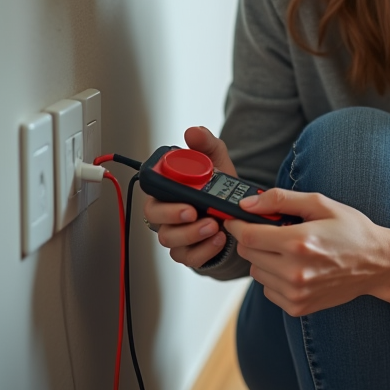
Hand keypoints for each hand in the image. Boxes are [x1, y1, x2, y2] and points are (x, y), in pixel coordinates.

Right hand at [143, 126, 237, 267]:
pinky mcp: (188, 252)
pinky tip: (219, 239)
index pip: (151, 195)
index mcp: (168, 192)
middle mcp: (167, 215)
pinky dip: (204, 251)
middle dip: (174, 217)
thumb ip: (206, 145)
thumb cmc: (219, 188)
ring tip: (214, 226)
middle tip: (195, 212)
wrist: (237, 212)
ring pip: (171, 241)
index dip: (162, 197)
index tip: (182, 197)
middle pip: (156, 220)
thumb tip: (193, 132)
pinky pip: (189, 257)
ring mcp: (176, 235)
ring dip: (193, 235)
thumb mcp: (217, 162)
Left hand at [224, 189, 389, 316]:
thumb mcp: (320, 204)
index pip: (248, 236)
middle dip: (254, 239)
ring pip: (256, 272)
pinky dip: (274, 277)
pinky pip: (268, 290)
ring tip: (290, 250)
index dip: (237, 225)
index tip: (237, 219)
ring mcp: (296, 293)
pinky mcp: (298, 307)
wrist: (378, 263)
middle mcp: (295, 271)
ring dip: (264, 259)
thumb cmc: (352, 230)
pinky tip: (296, 267)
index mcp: (299, 242)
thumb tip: (247, 204)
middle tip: (272, 230)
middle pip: (248, 254)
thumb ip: (280, 200)